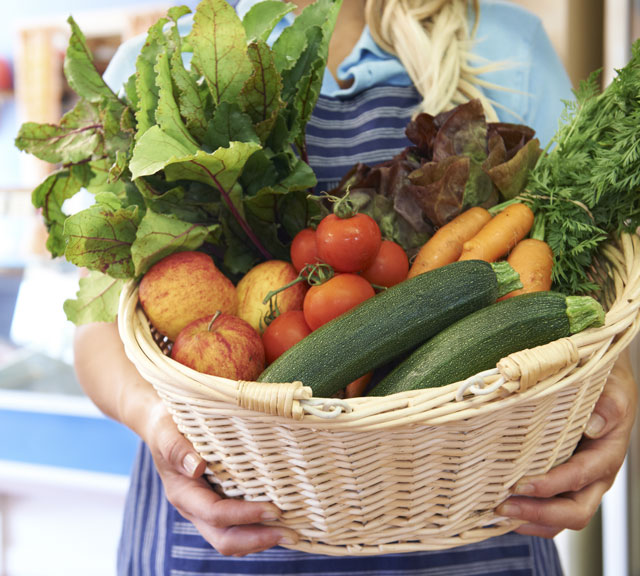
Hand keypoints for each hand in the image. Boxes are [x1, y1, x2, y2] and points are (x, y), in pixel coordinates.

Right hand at [143, 399, 298, 555]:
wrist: (162, 426)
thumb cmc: (167, 427)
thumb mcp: (167, 434)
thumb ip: (178, 450)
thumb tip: (197, 467)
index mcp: (184, 494)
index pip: (216, 514)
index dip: (245, 516)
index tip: (275, 511)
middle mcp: (195, 508)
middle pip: (225, 539)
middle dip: (258, 540)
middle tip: (292, 534)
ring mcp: (206, 509)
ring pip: (233, 538)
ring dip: (261, 539)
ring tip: (292, 532)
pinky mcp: (218, 503)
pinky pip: (237, 526)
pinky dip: (258, 528)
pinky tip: (280, 521)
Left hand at [496, 348, 636, 536]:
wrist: (607, 383)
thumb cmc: (607, 386)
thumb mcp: (613, 389)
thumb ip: (608, 406)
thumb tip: (594, 426)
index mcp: (607, 454)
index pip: (580, 478)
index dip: (551, 485)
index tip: (521, 485)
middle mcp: (596, 476)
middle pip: (575, 512)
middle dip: (538, 513)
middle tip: (503, 506)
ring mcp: (580, 483)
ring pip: (561, 517)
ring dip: (530, 519)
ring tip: (497, 512)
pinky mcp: (564, 482)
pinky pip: (550, 508)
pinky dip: (529, 515)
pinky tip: (502, 510)